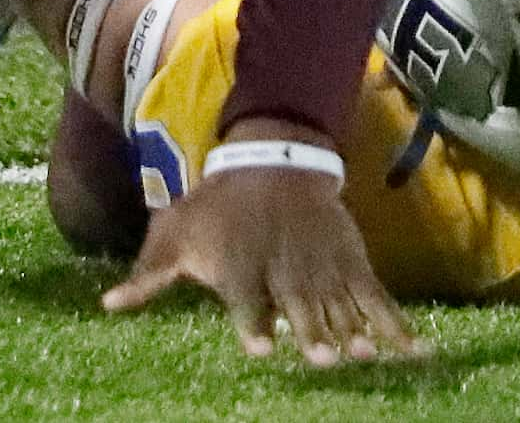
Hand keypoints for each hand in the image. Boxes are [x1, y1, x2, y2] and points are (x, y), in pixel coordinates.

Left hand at [102, 125, 421, 365]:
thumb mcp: (176, 231)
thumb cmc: (217, 205)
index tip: (259, 344)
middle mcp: (284, 266)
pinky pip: (376, 296)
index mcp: (241, 264)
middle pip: (298, 302)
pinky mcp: (350, 262)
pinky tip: (413, 351)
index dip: (252, 321)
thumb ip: (148, 273)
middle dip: (310, 328)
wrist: (272, 161)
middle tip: (321, 357)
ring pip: (337, 300)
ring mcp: (321, 265)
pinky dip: (395, 324)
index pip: (247, 297)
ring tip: (361, 353)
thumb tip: (106, 306)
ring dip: (350, 328)